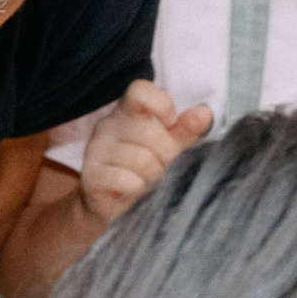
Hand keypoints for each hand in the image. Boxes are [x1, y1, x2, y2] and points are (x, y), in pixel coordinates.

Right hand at [78, 81, 210, 227]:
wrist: (111, 207)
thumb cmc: (142, 171)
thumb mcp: (167, 147)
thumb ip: (184, 129)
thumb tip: (205, 112)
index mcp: (127, 113)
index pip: (139, 90)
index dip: (162, 104)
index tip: (170, 124)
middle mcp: (107, 127)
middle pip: (149, 132)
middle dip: (167, 155)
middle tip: (165, 167)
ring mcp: (95, 150)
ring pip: (141, 159)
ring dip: (154, 175)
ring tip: (151, 182)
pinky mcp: (90, 175)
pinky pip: (125, 179)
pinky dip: (138, 188)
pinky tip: (135, 191)